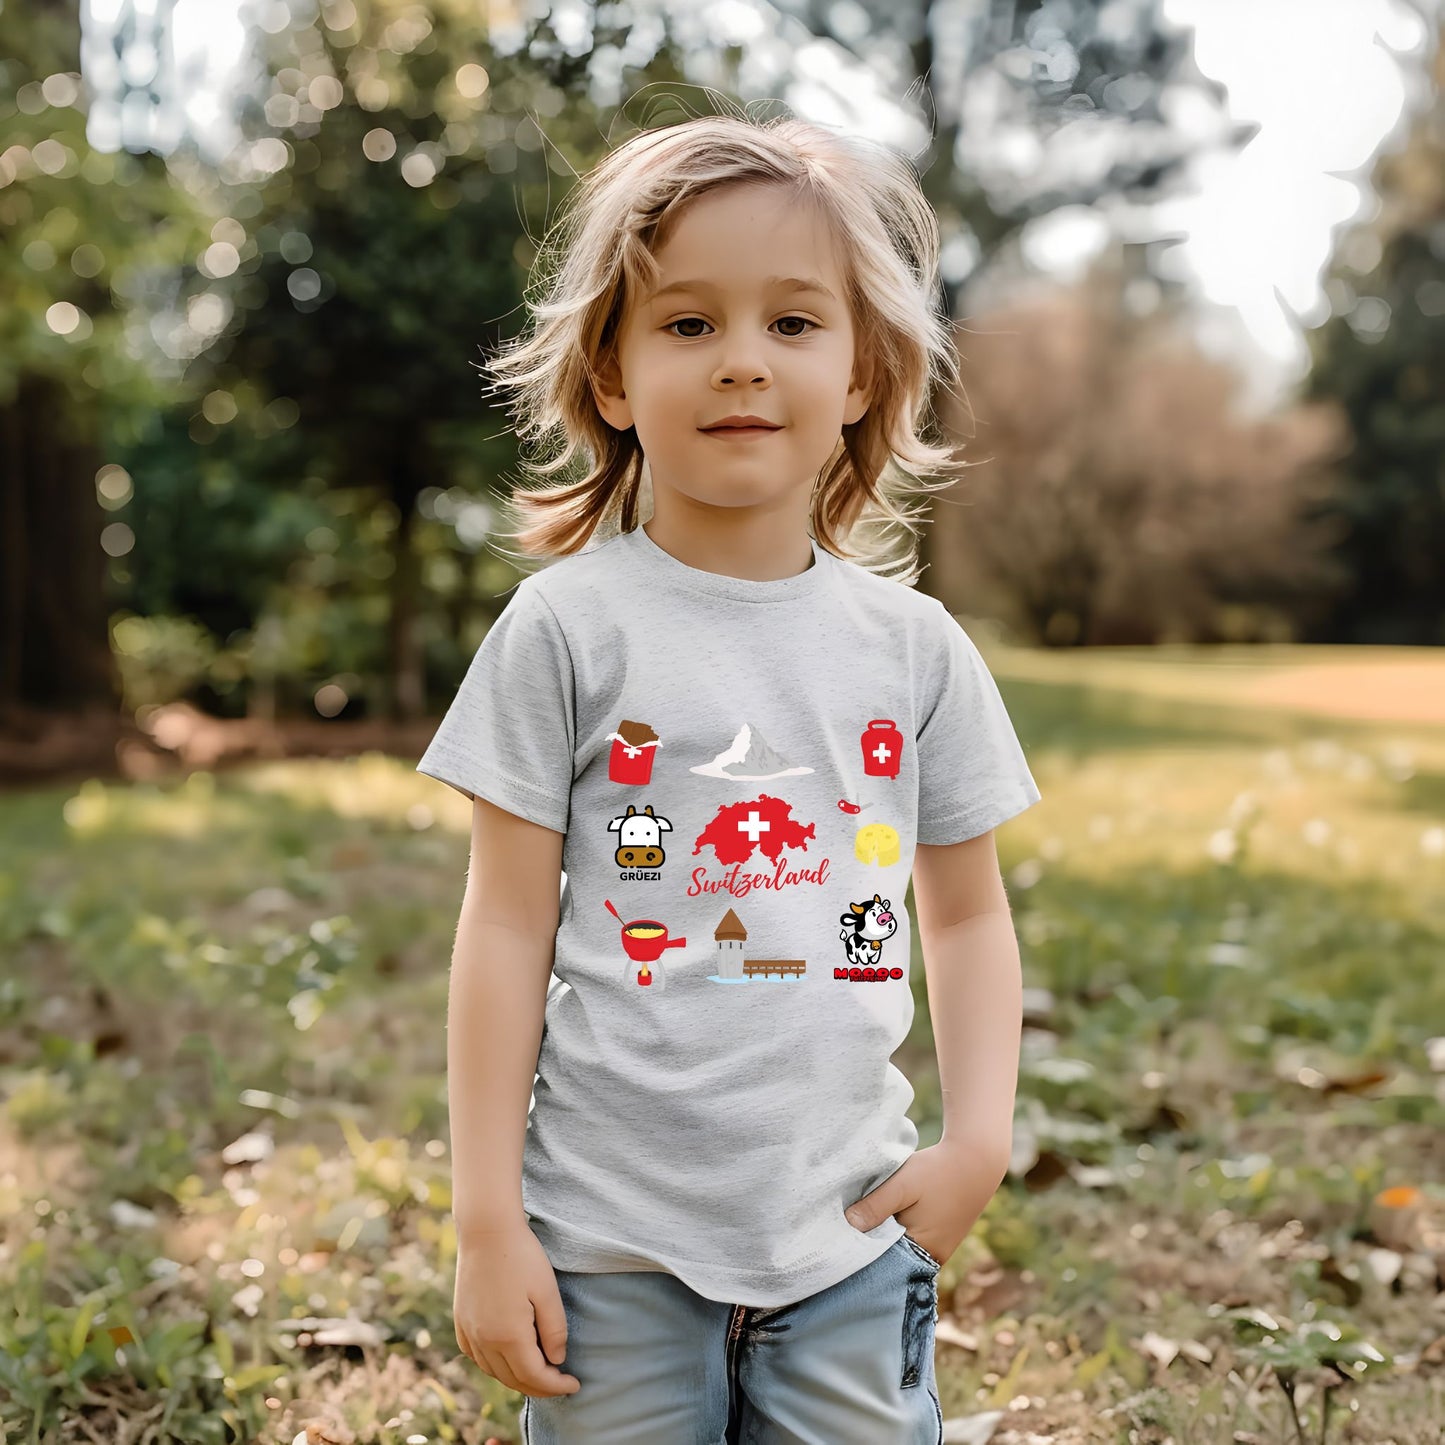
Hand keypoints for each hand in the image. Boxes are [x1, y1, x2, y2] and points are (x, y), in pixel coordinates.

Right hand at [454, 1220, 580, 1397]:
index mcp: (509, 1336)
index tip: (575, 1385)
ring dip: (517, 1378)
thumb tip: (556, 1361)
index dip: (556, 1386)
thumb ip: (554, 1330)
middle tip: (560, 1383)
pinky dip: (495, 1366)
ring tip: (538, 1372)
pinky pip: (477, 1357)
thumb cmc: (522, 1257)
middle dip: (539, 1387)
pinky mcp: (461, 1322)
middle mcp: (485, 1341)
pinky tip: (507, 1358)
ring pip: (494, 1372)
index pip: (535, 1377)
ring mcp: (469, 1333)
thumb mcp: (547, 1292)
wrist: (486, 1231)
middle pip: (514, 1380)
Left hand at [843, 1139, 1007, 1266]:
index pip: (883, 1264)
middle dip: (870, 1245)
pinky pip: (910, 1238)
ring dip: (882, 1235)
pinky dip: (895, 1229)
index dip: (861, 1252)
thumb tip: (848, 1225)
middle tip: (842, 1231)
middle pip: (891, 1259)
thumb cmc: (938, 1171)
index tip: (838, 1241)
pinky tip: (883, 1215)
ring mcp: (937, 1248)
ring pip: (899, 1248)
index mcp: (924, 1252)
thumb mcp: (903, 1185)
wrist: (975, 1159)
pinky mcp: (938, 1235)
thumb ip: (876, 1206)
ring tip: (860, 1221)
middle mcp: (932, 1258)